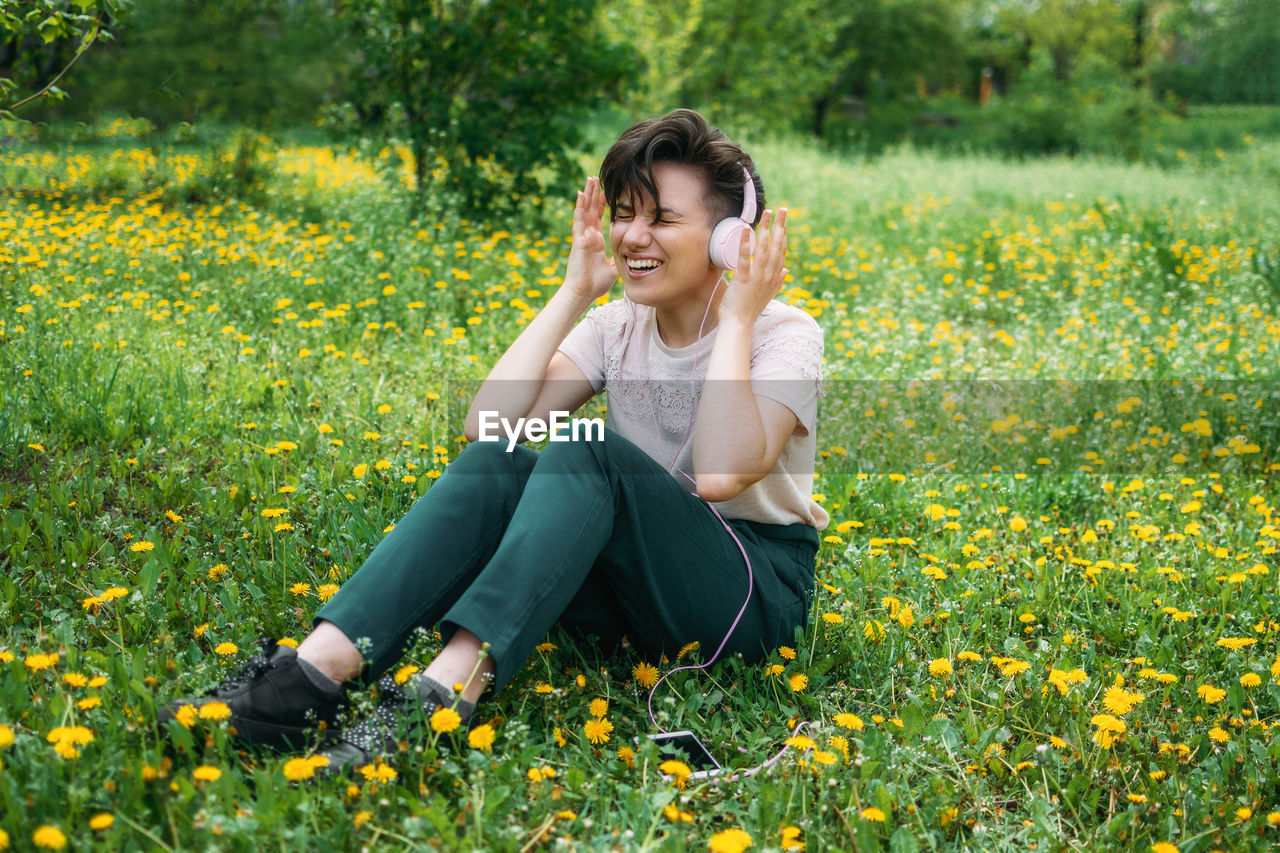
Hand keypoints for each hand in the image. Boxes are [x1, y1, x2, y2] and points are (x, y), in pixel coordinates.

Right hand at [562, 176, 616, 301]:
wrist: (584, 292)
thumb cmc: (596, 283)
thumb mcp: (614, 268)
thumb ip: (619, 260)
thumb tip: (630, 257)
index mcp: (595, 241)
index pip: (599, 218)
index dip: (602, 205)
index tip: (607, 193)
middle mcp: (588, 235)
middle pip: (591, 210)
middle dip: (594, 194)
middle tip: (597, 178)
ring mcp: (582, 236)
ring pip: (585, 210)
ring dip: (588, 195)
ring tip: (590, 179)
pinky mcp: (578, 239)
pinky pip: (579, 219)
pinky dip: (580, 206)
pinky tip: (581, 194)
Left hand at [720, 208, 787, 325]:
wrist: (740, 324)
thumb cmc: (750, 309)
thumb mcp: (768, 294)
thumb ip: (778, 281)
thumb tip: (787, 271)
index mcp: (774, 277)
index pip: (782, 251)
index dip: (784, 235)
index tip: (784, 221)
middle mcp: (769, 275)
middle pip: (777, 246)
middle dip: (780, 226)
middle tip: (782, 210)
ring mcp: (758, 277)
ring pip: (764, 248)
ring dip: (766, 229)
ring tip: (766, 213)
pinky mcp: (744, 279)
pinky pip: (745, 258)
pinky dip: (747, 243)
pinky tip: (747, 229)